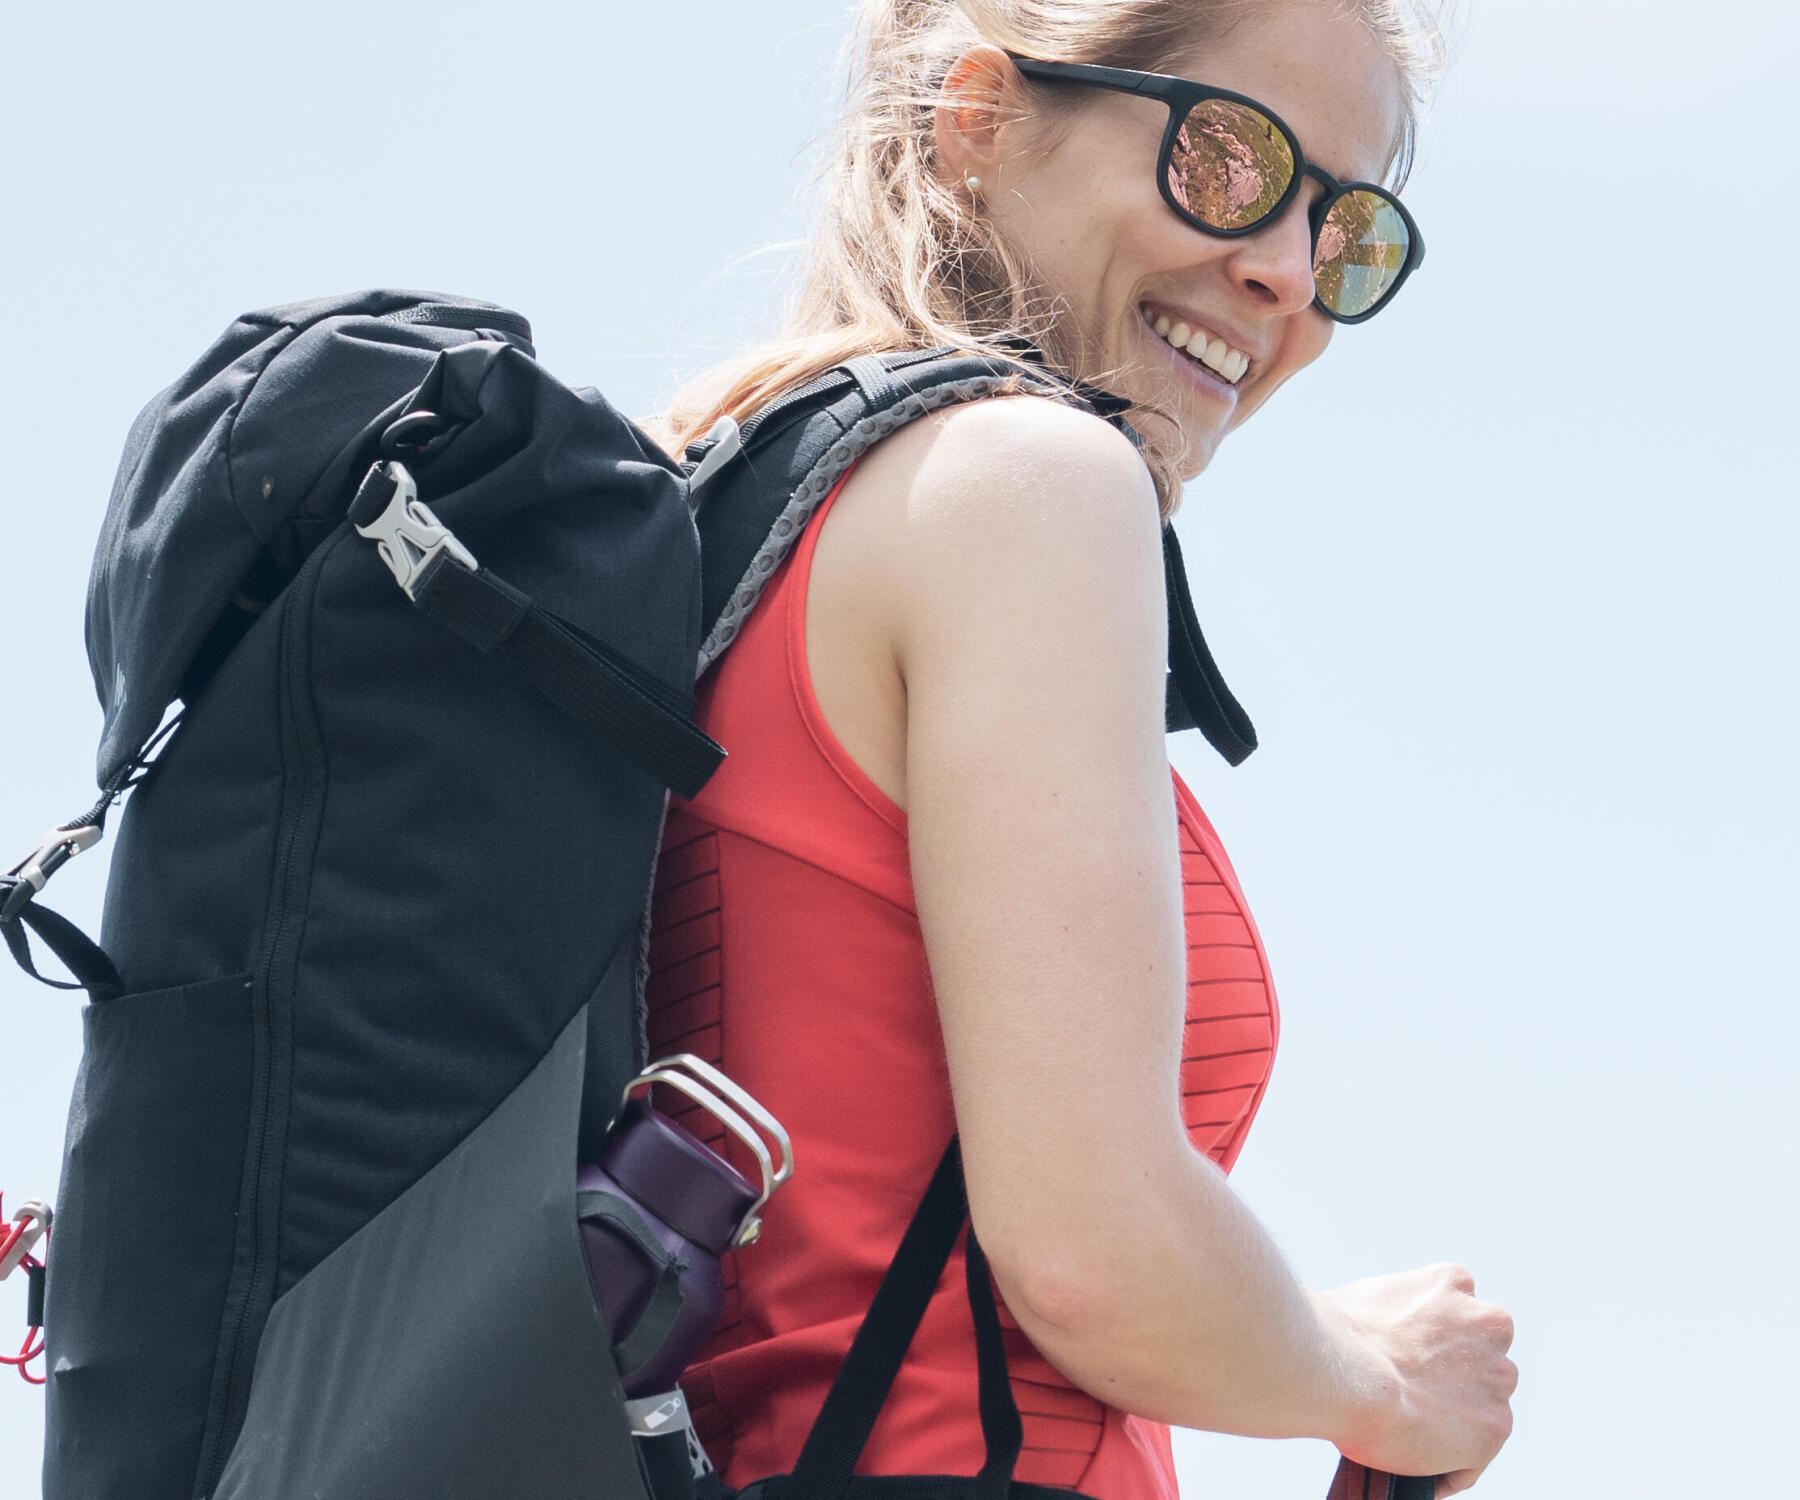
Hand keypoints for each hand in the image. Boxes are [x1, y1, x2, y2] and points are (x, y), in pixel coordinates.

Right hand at [1311, 1264, 1516, 1493]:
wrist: (1346, 1374)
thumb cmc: (1338, 1335)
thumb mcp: (1368, 1298)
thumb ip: (1392, 1313)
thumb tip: (1371, 1334)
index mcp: (1454, 1283)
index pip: (1459, 1314)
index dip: (1435, 1340)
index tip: (1413, 1359)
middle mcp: (1488, 1324)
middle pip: (1482, 1357)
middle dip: (1457, 1377)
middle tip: (1413, 1395)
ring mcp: (1497, 1377)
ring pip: (1485, 1405)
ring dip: (1458, 1420)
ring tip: (1411, 1436)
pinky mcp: (1496, 1425)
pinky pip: (1474, 1456)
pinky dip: (1450, 1467)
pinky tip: (1416, 1467)